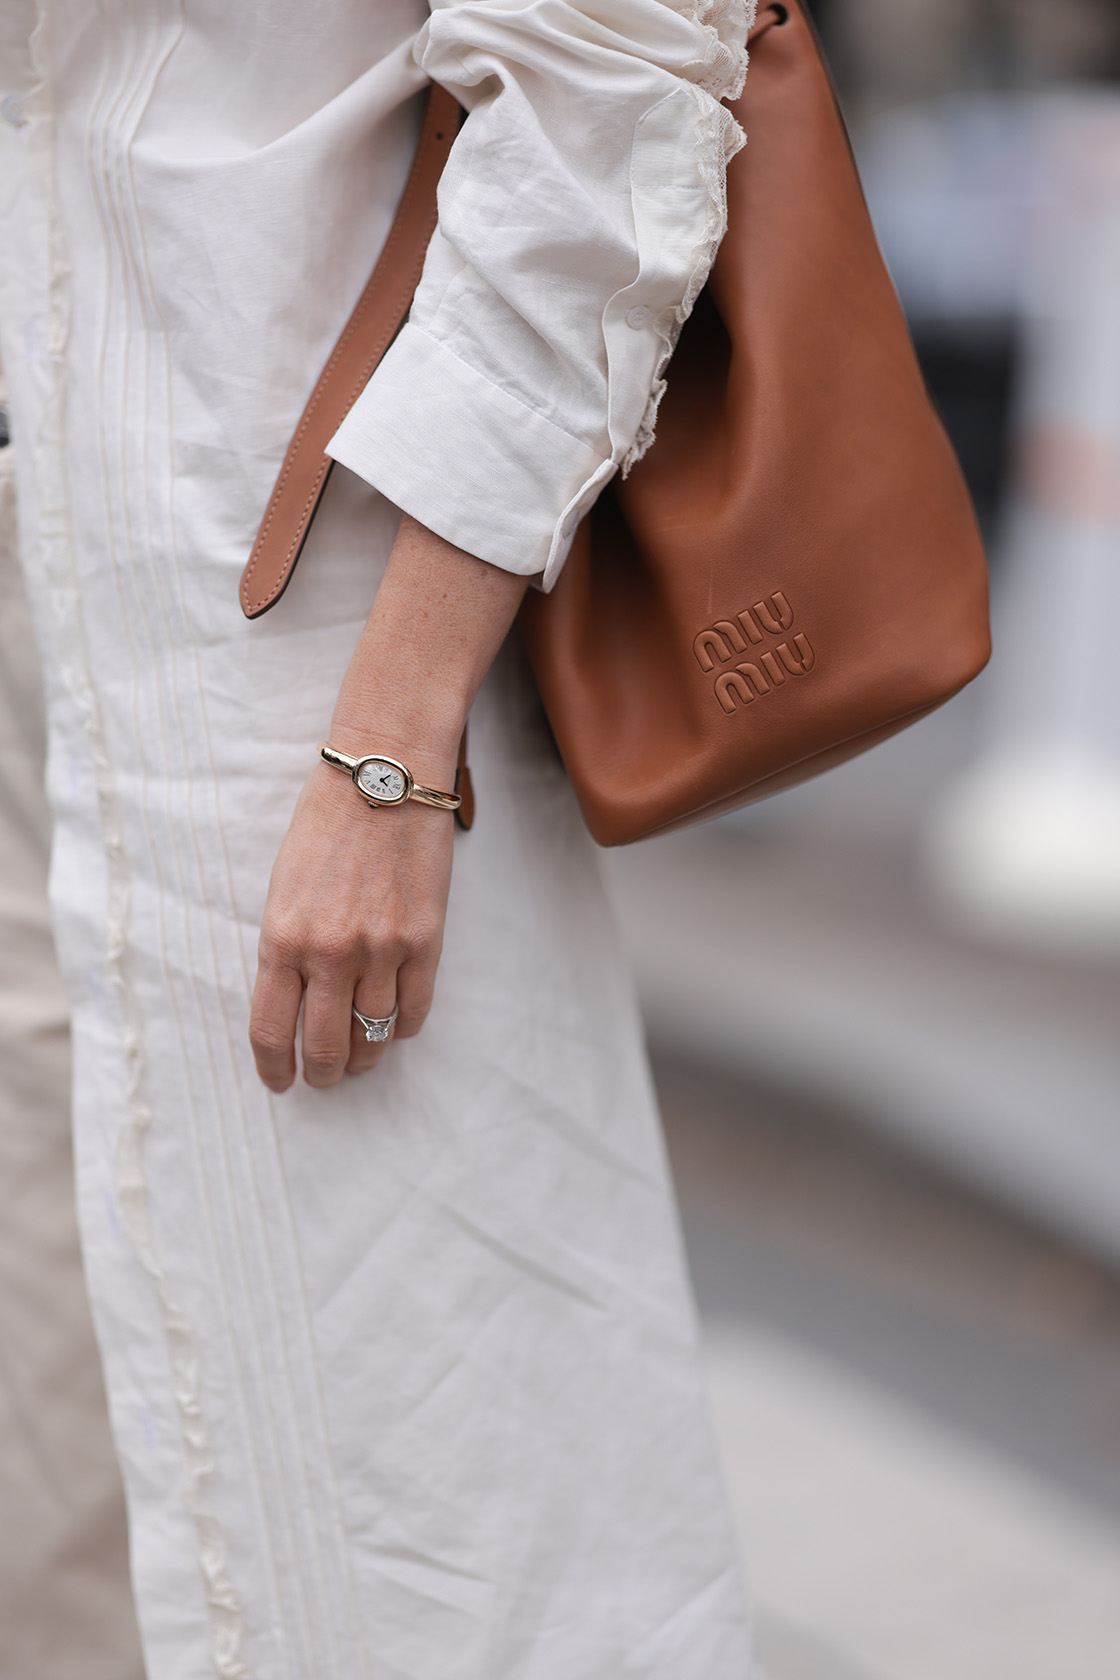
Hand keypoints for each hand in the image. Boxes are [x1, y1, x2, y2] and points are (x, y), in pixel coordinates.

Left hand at [246, 512, 527, 1092]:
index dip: (274, 1067)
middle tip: (323, 1079)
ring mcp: (381, 950)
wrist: (386, 774)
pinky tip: (396, 1025)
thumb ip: (285, 945)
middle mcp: (328, 953)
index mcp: (281, 938)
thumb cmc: (327, 821)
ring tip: (360, 1058)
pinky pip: (415, 1010)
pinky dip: (404, 1027)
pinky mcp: (425, 940)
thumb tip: (293, 999)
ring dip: (364, 1057)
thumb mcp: (283, 886)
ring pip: (373, 1037)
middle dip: (321, 1074)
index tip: (279, 1082)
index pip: (270, 1030)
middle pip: (324, 1047)